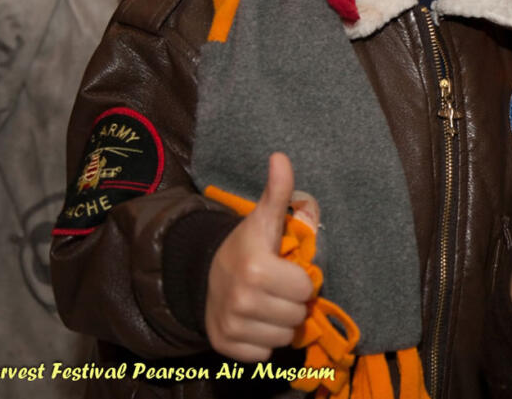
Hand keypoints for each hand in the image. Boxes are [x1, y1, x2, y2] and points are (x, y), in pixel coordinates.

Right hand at [205, 152, 315, 360]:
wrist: (205, 274)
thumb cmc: (247, 246)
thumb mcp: (264, 218)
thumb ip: (279, 191)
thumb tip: (281, 157)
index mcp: (256, 267)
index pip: (306, 287)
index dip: (301, 278)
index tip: (286, 269)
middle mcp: (241, 299)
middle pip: (297, 315)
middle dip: (293, 302)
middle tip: (278, 288)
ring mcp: (231, 324)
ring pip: (284, 337)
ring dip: (281, 322)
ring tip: (267, 303)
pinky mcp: (225, 345)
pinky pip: (264, 354)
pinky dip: (263, 341)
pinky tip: (255, 320)